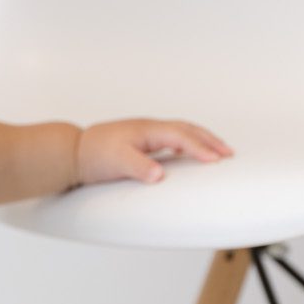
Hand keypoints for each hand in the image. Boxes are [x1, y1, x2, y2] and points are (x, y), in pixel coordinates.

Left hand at [76, 118, 234, 187]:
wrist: (75, 152)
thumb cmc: (94, 155)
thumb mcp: (116, 162)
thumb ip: (139, 167)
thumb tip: (159, 174)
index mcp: (147, 130)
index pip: (180, 136)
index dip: (199, 147)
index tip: (216, 159)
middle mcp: (150, 128)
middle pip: (187, 130)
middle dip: (209, 140)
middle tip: (228, 153)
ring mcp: (148, 134)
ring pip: (182, 132)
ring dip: (202, 140)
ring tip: (218, 152)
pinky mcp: (144, 142)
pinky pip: (173, 139)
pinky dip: (188, 143)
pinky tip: (192, 154)